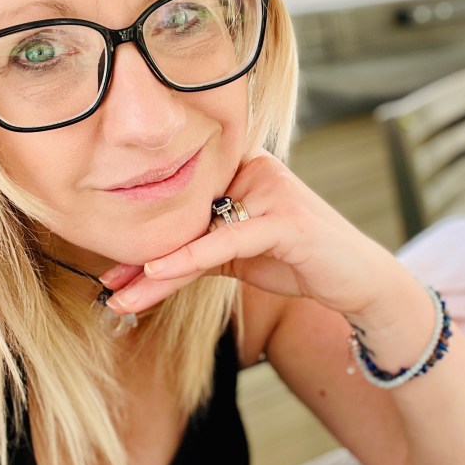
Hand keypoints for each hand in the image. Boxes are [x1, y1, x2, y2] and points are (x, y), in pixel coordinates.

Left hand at [102, 152, 397, 317]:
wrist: (359, 282)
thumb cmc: (301, 263)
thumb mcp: (240, 256)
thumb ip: (200, 251)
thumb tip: (143, 267)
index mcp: (241, 168)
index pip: (180, 205)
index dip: (142, 237)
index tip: (110, 271)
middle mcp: (254, 168)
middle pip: (184, 215)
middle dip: (141, 254)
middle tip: (105, 286)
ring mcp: (272, 188)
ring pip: (198, 228)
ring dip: (155, 268)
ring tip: (118, 296)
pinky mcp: (287, 217)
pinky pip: (226, 238)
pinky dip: (189, 258)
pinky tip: (155, 275)